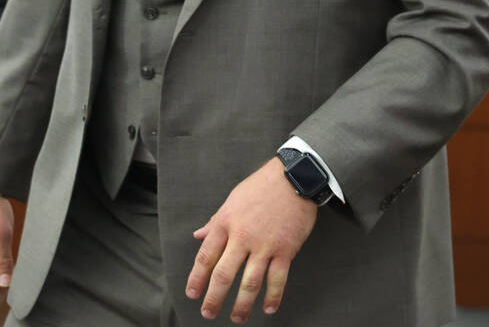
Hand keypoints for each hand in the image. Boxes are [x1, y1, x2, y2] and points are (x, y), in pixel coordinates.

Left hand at [187, 157, 316, 321]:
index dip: (197, 278)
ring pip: (249, 282)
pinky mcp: (286, 249)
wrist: (295, 176)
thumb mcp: (233, 198)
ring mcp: (265, 245)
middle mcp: (243, 236)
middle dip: (214, 298)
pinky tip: (268, 308)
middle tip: (208, 313)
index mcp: (226, 222)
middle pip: (223, 275)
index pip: (206, 256)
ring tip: (237, 317)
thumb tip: (199, 235)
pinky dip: (273, 296)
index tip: (193, 293)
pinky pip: (277, 278)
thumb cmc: (263, 185)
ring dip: (242, 304)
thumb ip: (216, 220)